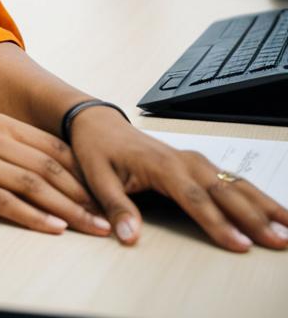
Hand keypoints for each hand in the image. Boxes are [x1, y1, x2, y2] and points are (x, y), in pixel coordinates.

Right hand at [0, 113, 113, 236]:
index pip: (52, 146)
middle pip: (49, 168)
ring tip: (91, 226)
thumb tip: (58, 170)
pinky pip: (6, 202)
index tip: (104, 193)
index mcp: (0, 123)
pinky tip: (54, 228)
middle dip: (84, 195)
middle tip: (107, 216)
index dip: (83, 171)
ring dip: (68, 209)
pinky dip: (34, 216)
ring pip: (33, 185)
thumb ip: (14, 147)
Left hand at [69, 106, 287, 251]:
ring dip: (263, 205)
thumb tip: (128, 236)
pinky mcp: (197, 163)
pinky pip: (231, 179)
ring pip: (234, 183)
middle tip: (279, 241)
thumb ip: (115, 207)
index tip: (240, 244)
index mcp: (160, 165)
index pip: (194, 198)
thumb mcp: (97, 177)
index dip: (218, 223)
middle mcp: (182, 160)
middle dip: (254, 217)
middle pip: (224, 191)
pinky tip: (274, 210)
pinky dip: (255, 195)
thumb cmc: (97, 149)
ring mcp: (193, 160)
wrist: (98, 122)